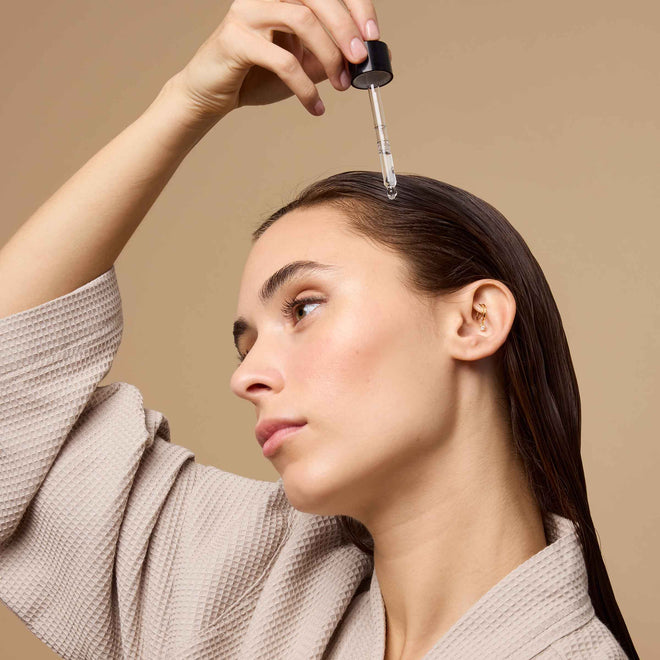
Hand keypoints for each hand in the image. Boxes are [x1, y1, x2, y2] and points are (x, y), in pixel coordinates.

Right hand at [168, 0, 381, 124]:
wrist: (211, 94)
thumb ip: (329, 57)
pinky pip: (282, 60)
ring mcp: (249, 12)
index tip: (371, 37)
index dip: (356, 7)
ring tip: (340, 85)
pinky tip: (314, 105)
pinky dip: (305, 87)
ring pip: (302, 20)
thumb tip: (365, 58)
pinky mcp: (236, 39)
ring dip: (329, 55)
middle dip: (345, 29)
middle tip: (359, 60)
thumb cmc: (255, 75)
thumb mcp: (302, 64)